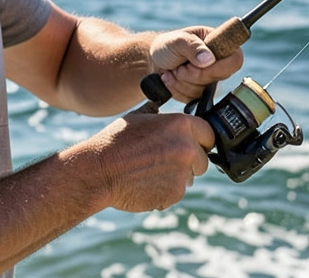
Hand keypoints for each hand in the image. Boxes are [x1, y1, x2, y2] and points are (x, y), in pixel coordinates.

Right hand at [76, 112, 213, 211]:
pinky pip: (176, 191)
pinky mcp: (175, 193)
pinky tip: (145, 183)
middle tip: (165, 161)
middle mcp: (187, 147)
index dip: (199, 140)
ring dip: (176, 176)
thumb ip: (162, 118)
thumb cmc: (115, 142)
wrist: (99, 171)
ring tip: (149, 172)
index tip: (192, 145)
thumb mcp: (140, 118)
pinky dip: (165, 190)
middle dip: (189, 161)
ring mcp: (183, 172)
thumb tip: (168, 115)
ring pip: (190, 177)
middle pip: (202, 158)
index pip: (208, 134)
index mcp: (182, 124)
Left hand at [148, 25, 242, 102]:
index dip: (218, 67)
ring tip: (172, 70)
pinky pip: (192, 99)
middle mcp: (218, 62)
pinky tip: (171, 79)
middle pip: (217, 78)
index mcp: (218, 43)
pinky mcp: (200, 93)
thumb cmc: (167, 45)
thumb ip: (192, 47)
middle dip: (192, 74)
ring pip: (203, 91)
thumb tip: (209, 60)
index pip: (235, 59)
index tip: (198, 64)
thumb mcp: (177, 41)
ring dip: (182, 81)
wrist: (153, 61)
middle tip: (179, 64)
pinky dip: (177, 89)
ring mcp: (210, 79)